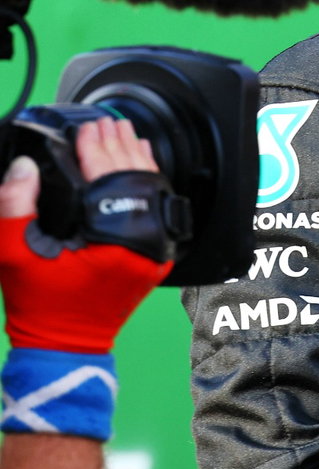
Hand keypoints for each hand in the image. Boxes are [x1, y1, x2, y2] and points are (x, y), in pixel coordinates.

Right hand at [0, 118, 171, 353]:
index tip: (87, 128)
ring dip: (135, 160)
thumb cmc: (40, 306)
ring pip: (152, 192)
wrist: (63, 346)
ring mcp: (154, 251)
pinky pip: (155, 209)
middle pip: (137, 181)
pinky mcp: (153, 255)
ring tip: (122, 133)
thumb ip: (15, 205)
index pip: (110, 181)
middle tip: (107, 122)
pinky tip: (139, 162)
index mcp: (115, 242)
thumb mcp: (14, 254)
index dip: (96, 150)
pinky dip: (145, 181)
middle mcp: (145, 244)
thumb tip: (24, 166)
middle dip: (119, 147)